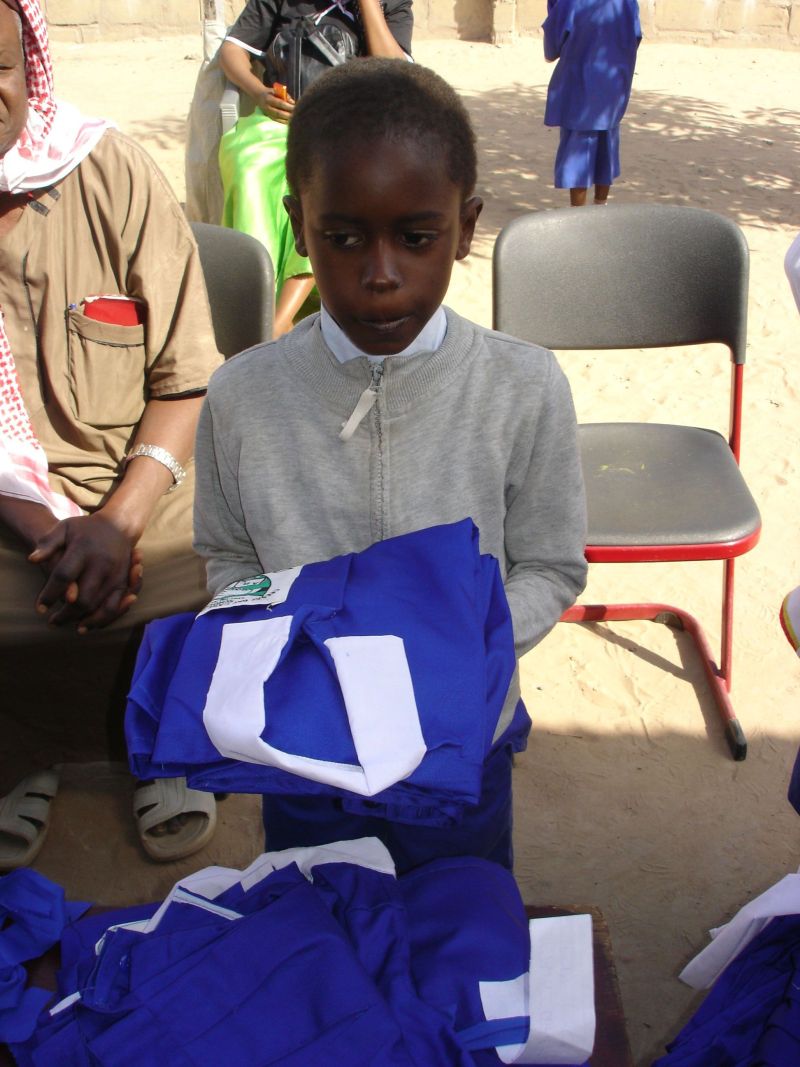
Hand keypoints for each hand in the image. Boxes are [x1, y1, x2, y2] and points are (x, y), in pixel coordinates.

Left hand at [28, 513, 139, 630]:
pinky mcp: (124, 582)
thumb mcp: (65, 528)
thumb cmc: (86, 529)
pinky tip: (88, 624)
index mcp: (84, 550)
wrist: (119, 525)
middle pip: (83, 598)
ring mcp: (116, 575)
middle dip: (66, 614)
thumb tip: (32, 559)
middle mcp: (102, 564)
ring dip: (84, 621)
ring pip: (99, 606)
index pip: (63, 576)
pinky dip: (102, 619)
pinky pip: (114, 606)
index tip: (40, 608)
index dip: (50, 594)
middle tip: (53, 621)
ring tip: (71, 627)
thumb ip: (48, 543)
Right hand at [256, 85, 294, 123]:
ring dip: (286, 120)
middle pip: (279, 113)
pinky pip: (277, 121)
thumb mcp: (277, 90)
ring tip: (294, 120)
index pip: (280, 103)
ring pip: (278, 118)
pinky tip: (290, 123)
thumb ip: (285, 95)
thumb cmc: (271, 93)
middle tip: (296, 115)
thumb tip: (293, 102)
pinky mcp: (268, 117)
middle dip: (288, 115)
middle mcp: (267, 107)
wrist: (258, 96)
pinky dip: (283, 122)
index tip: (295, 107)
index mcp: (269, 98)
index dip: (288, 106)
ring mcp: (267, 113)